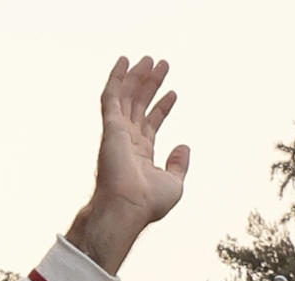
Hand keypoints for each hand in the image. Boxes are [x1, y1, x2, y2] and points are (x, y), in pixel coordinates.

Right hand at [67, 56, 189, 273]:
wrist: (127, 207)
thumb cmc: (147, 203)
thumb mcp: (174, 184)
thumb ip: (179, 164)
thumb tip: (184, 146)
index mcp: (140, 154)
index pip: (151, 124)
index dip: (162, 108)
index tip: (173, 93)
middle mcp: (127, 140)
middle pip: (139, 105)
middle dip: (151, 85)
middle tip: (162, 65)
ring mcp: (117, 132)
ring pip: (126, 96)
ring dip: (137, 76)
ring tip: (150, 59)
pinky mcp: (110, 125)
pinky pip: (111, 95)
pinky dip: (116, 77)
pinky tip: (124, 61)